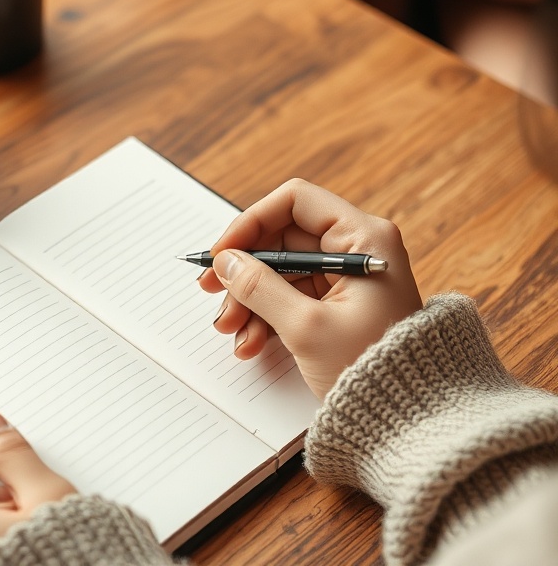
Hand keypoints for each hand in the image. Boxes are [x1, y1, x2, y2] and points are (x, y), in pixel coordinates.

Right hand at [198, 179, 421, 398]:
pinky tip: (251, 343)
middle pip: (281, 239)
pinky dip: (266, 317)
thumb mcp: (306, 327)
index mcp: (363, 238)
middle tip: (211, 291)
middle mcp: (357, 250)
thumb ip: (259, 288)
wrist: (412, 420)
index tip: (223, 252)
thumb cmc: (375, 370)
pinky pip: (291, 297)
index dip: (252, 222)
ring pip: (280, 272)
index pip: (295, 202)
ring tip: (232, 331)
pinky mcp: (339, 305)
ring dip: (249, 299)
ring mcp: (348, 278)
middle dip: (244, 270)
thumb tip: (226, 262)